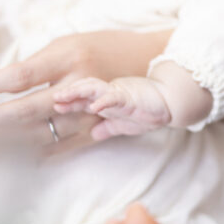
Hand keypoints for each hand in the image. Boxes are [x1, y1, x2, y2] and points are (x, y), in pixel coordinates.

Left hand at [0, 30, 170, 150]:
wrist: (154, 62)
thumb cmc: (102, 47)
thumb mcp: (67, 45)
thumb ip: (36, 67)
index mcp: (69, 58)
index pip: (21, 75)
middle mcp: (79, 84)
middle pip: (25, 109)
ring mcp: (91, 111)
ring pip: (40, 133)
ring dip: (4, 144)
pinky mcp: (98, 128)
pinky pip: (61, 147)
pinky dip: (32, 156)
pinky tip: (9, 163)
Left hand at [54, 77, 171, 140]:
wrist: (172, 100)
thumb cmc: (149, 111)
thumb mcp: (125, 123)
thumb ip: (109, 127)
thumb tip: (93, 135)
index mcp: (106, 100)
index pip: (82, 100)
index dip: (68, 103)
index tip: (53, 107)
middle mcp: (109, 94)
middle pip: (83, 91)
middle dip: (67, 95)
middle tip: (52, 99)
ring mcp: (119, 92)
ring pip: (93, 89)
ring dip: (77, 93)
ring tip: (63, 98)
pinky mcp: (130, 96)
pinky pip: (114, 97)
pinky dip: (103, 101)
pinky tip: (94, 107)